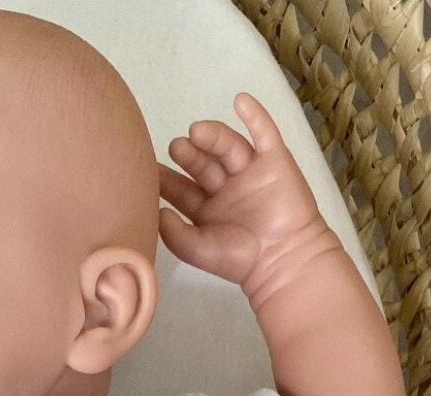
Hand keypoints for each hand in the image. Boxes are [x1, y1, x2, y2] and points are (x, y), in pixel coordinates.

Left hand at [158, 92, 335, 302]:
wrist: (283, 259)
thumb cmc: (239, 260)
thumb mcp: (198, 250)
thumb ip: (174, 234)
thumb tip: (157, 211)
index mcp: (207, 210)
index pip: (182, 189)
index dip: (166, 179)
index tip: (147, 169)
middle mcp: (227, 188)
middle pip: (203, 163)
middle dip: (189, 154)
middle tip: (177, 147)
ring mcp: (250, 172)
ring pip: (228, 146)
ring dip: (213, 135)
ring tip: (196, 131)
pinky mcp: (275, 161)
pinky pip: (265, 133)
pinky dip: (255, 116)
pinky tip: (241, 101)